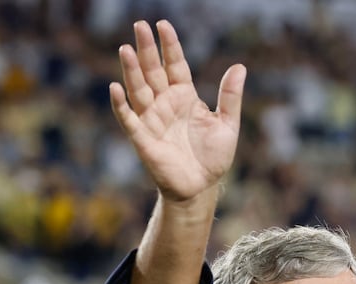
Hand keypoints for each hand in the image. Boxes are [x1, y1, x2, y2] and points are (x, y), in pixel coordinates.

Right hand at [110, 20, 244, 202]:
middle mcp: (165, 103)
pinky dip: (121, 105)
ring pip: (138, 89)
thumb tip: (240, 67)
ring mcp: (152, 119)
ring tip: (126, 49)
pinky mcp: (143, 138)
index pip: (175, 64)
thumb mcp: (227, 125)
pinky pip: (128, 119)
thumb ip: (230, 97)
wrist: (201, 187)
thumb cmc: (213, 157)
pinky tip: (115, 88)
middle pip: (153, 71)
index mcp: (184, 96)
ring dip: (131, 70)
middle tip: (139, 25)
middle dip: (146, 49)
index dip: (169, 45)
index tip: (163, 24)